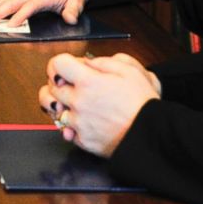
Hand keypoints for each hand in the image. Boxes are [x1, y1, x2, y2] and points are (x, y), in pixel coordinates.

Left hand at [38, 52, 159, 156]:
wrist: (152, 135)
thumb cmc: (144, 103)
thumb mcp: (130, 70)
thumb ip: (103, 62)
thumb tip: (86, 62)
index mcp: (88, 82)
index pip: (56, 64)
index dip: (60, 64)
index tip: (67, 68)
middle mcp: (78, 102)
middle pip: (49, 88)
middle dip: (58, 83)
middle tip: (71, 85)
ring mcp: (79, 123)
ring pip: (53, 111)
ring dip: (58, 105)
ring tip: (70, 103)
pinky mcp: (83, 141)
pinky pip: (65, 131)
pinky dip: (69, 126)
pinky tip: (81, 121)